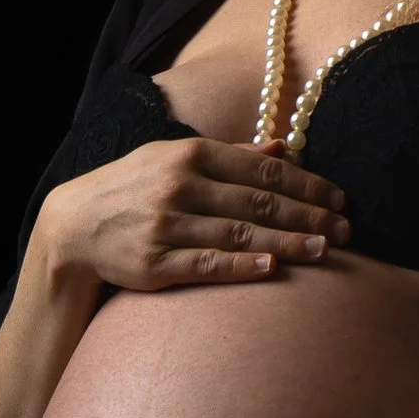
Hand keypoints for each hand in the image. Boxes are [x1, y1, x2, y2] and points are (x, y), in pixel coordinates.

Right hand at [47, 138, 348, 292]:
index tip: (339, 199)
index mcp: (190, 154)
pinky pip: (206, 265)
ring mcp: (166, 225)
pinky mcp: (153, 263)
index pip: (263, 169)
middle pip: (259, 202)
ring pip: (239, 235)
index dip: (307, 184)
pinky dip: (241, 267)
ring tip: (325, 251)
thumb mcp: (173, 159)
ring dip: (287, 243)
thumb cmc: (133, 189)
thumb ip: (231, 155)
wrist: (71, 226)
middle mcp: (179, 186)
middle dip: (308, 216)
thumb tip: (283, 147)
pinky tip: (272, 270)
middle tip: (346, 231)